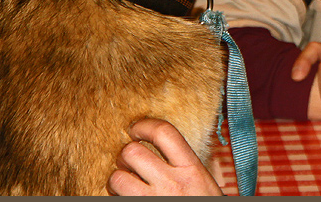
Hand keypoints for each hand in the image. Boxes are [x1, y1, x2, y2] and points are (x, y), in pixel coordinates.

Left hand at [106, 118, 222, 195]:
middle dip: (125, 155)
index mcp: (191, 169)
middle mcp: (172, 184)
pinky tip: (126, 199)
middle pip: (133, 152)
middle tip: (129, 162)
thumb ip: (187, 165)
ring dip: (117, 180)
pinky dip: (115, 198)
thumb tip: (164, 144)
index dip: (144, 125)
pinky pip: (115, 200)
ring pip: (117, 179)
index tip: (137, 128)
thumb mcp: (205, 184)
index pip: (164, 132)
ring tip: (125, 185)